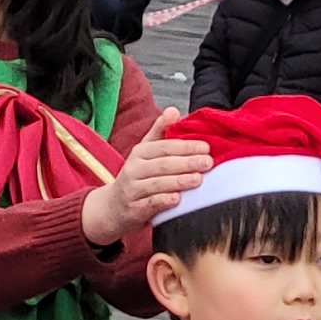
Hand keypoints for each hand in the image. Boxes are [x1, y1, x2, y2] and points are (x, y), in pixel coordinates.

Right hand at [81, 126, 214, 249]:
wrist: (113, 207)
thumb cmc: (137, 177)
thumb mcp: (145, 152)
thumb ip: (160, 131)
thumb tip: (173, 110)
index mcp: (140, 153)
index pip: (164, 147)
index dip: (185, 146)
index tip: (206, 147)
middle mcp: (133, 169)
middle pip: (162, 164)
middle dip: (187, 162)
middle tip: (208, 163)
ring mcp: (132, 190)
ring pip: (157, 183)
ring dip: (178, 181)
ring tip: (198, 179)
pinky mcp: (133, 209)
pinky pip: (149, 204)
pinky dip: (163, 201)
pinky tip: (178, 200)